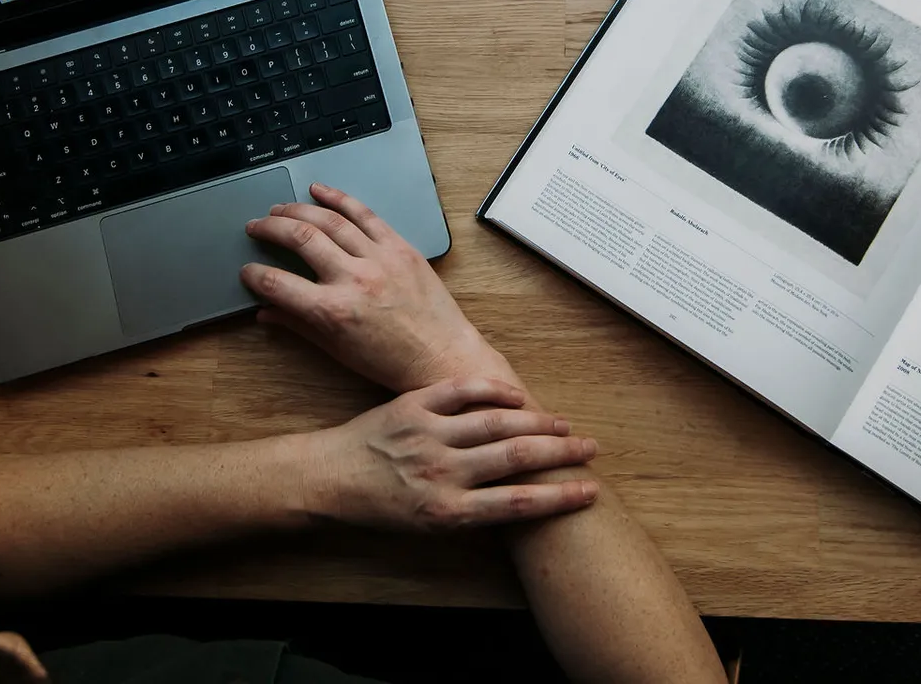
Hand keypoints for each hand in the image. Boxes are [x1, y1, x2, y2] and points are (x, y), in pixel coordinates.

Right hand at [243, 183, 514, 393]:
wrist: (442, 356)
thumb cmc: (390, 361)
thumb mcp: (337, 351)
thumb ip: (298, 326)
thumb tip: (265, 313)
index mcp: (333, 311)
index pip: (278, 284)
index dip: (255, 275)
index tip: (247, 271)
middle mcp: (354, 279)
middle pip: (300, 238)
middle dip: (270, 228)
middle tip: (256, 226)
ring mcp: (380, 258)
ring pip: (330, 220)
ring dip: (299, 209)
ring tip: (280, 208)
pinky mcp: (401, 247)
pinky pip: (366, 215)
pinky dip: (340, 199)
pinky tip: (320, 191)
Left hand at [300, 377, 597, 530]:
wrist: (329, 479)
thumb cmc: (380, 509)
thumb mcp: (427, 528)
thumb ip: (472, 514)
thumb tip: (522, 502)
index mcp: (447, 511)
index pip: (518, 504)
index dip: (560, 498)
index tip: (590, 491)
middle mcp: (441, 472)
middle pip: (517, 459)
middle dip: (561, 454)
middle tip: (590, 449)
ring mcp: (428, 434)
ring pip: (496, 422)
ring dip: (538, 421)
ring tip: (565, 424)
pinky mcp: (413, 404)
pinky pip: (462, 391)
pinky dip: (494, 390)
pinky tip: (519, 395)